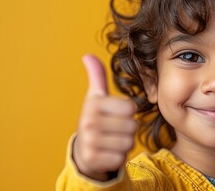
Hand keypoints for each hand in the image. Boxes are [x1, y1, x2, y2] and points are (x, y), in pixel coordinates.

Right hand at [72, 54, 136, 180]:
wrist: (83, 150)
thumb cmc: (96, 120)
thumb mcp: (96, 98)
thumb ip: (97, 77)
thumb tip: (87, 55)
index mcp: (93, 104)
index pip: (131, 108)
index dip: (127, 113)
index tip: (114, 115)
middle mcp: (89, 122)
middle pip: (132, 126)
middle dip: (127, 130)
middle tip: (113, 131)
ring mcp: (89, 142)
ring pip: (128, 143)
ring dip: (124, 144)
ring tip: (111, 141)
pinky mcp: (93, 159)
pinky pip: (121, 158)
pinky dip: (118, 157)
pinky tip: (107, 153)